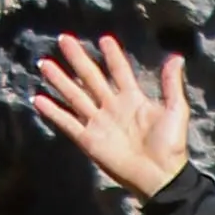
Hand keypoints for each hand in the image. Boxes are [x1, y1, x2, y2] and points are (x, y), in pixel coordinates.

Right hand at [32, 30, 188, 201]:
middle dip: (78, 58)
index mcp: (132, 98)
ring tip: (45, 64)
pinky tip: (38, 99)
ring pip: (75, 95)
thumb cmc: (170, 145)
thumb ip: (171, 84)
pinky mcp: (88, 139)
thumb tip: (176, 57)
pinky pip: (67, 123)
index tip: (104, 38)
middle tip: (64, 39)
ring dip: (60, 80)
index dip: (112, 56)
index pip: (119, 71)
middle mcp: (111, 106)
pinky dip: (53, 112)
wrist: (159, 176)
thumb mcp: (175, 110)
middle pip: (91, 77)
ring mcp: (98, 122)